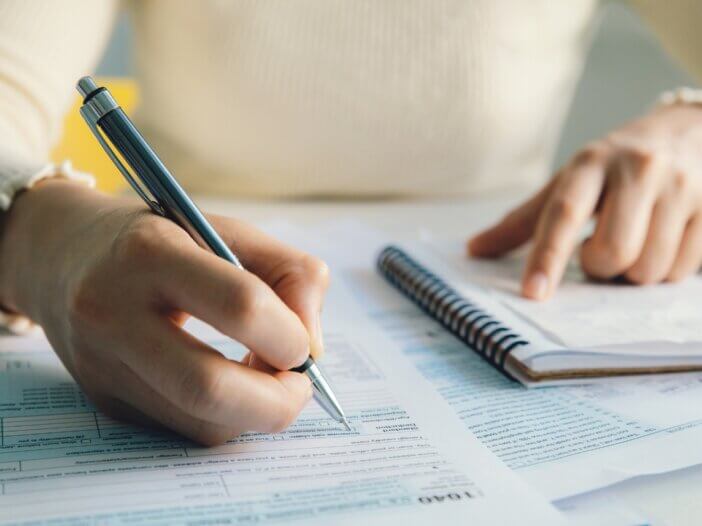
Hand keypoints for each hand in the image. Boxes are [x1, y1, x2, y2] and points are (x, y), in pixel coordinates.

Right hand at [0, 180, 328, 443]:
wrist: (64, 255)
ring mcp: (102, 363)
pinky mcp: (105, 398)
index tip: (303, 342)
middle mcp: (114, 311)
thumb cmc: (162, 239)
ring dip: (255, 413)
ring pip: (200, 422)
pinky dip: (225, 416)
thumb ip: (289, 273)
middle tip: (299, 386)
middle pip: (209, 388)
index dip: (289, 334)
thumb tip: (313, 348)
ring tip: (264, 376)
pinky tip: (229, 382)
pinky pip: (184, 428)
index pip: (240, 306)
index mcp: (151, 253)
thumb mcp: (225, 229)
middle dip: (277, 402)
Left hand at [468, 103, 701, 299]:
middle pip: (612, 253)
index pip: (563, 214)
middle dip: (601, 268)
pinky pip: (685, 269)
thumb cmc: (614, 166)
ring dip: (635, 272)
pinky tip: (665, 241)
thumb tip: (473, 251)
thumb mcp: (569, 182)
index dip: (546, 257)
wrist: (692, 129)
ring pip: (650, 268)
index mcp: (591, 164)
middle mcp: (637, 170)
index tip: (532, 293)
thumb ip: (523, 221)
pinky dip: (668, 269)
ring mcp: (682, 187)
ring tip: (636, 243)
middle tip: (601, 252)